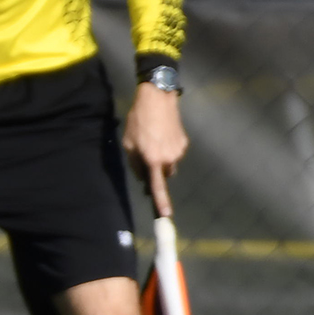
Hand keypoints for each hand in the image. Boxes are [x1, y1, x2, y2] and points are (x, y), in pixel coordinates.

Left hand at [124, 83, 188, 216]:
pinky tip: (162, 135)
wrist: (158, 99)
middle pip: (164, 175)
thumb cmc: (138, 121)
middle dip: (156, 171)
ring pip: (170, 164)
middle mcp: (170, 159)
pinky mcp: (184, 143)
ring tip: (154, 141)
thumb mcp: (129, 144)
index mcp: (153, 160)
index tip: (166, 215)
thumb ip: (135, 164)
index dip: (161, 202)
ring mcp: (179, 151)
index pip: (158, 186)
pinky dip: (168, 149)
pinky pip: (175, 153)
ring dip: (162, 159)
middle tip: (146, 157)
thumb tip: (143, 178)